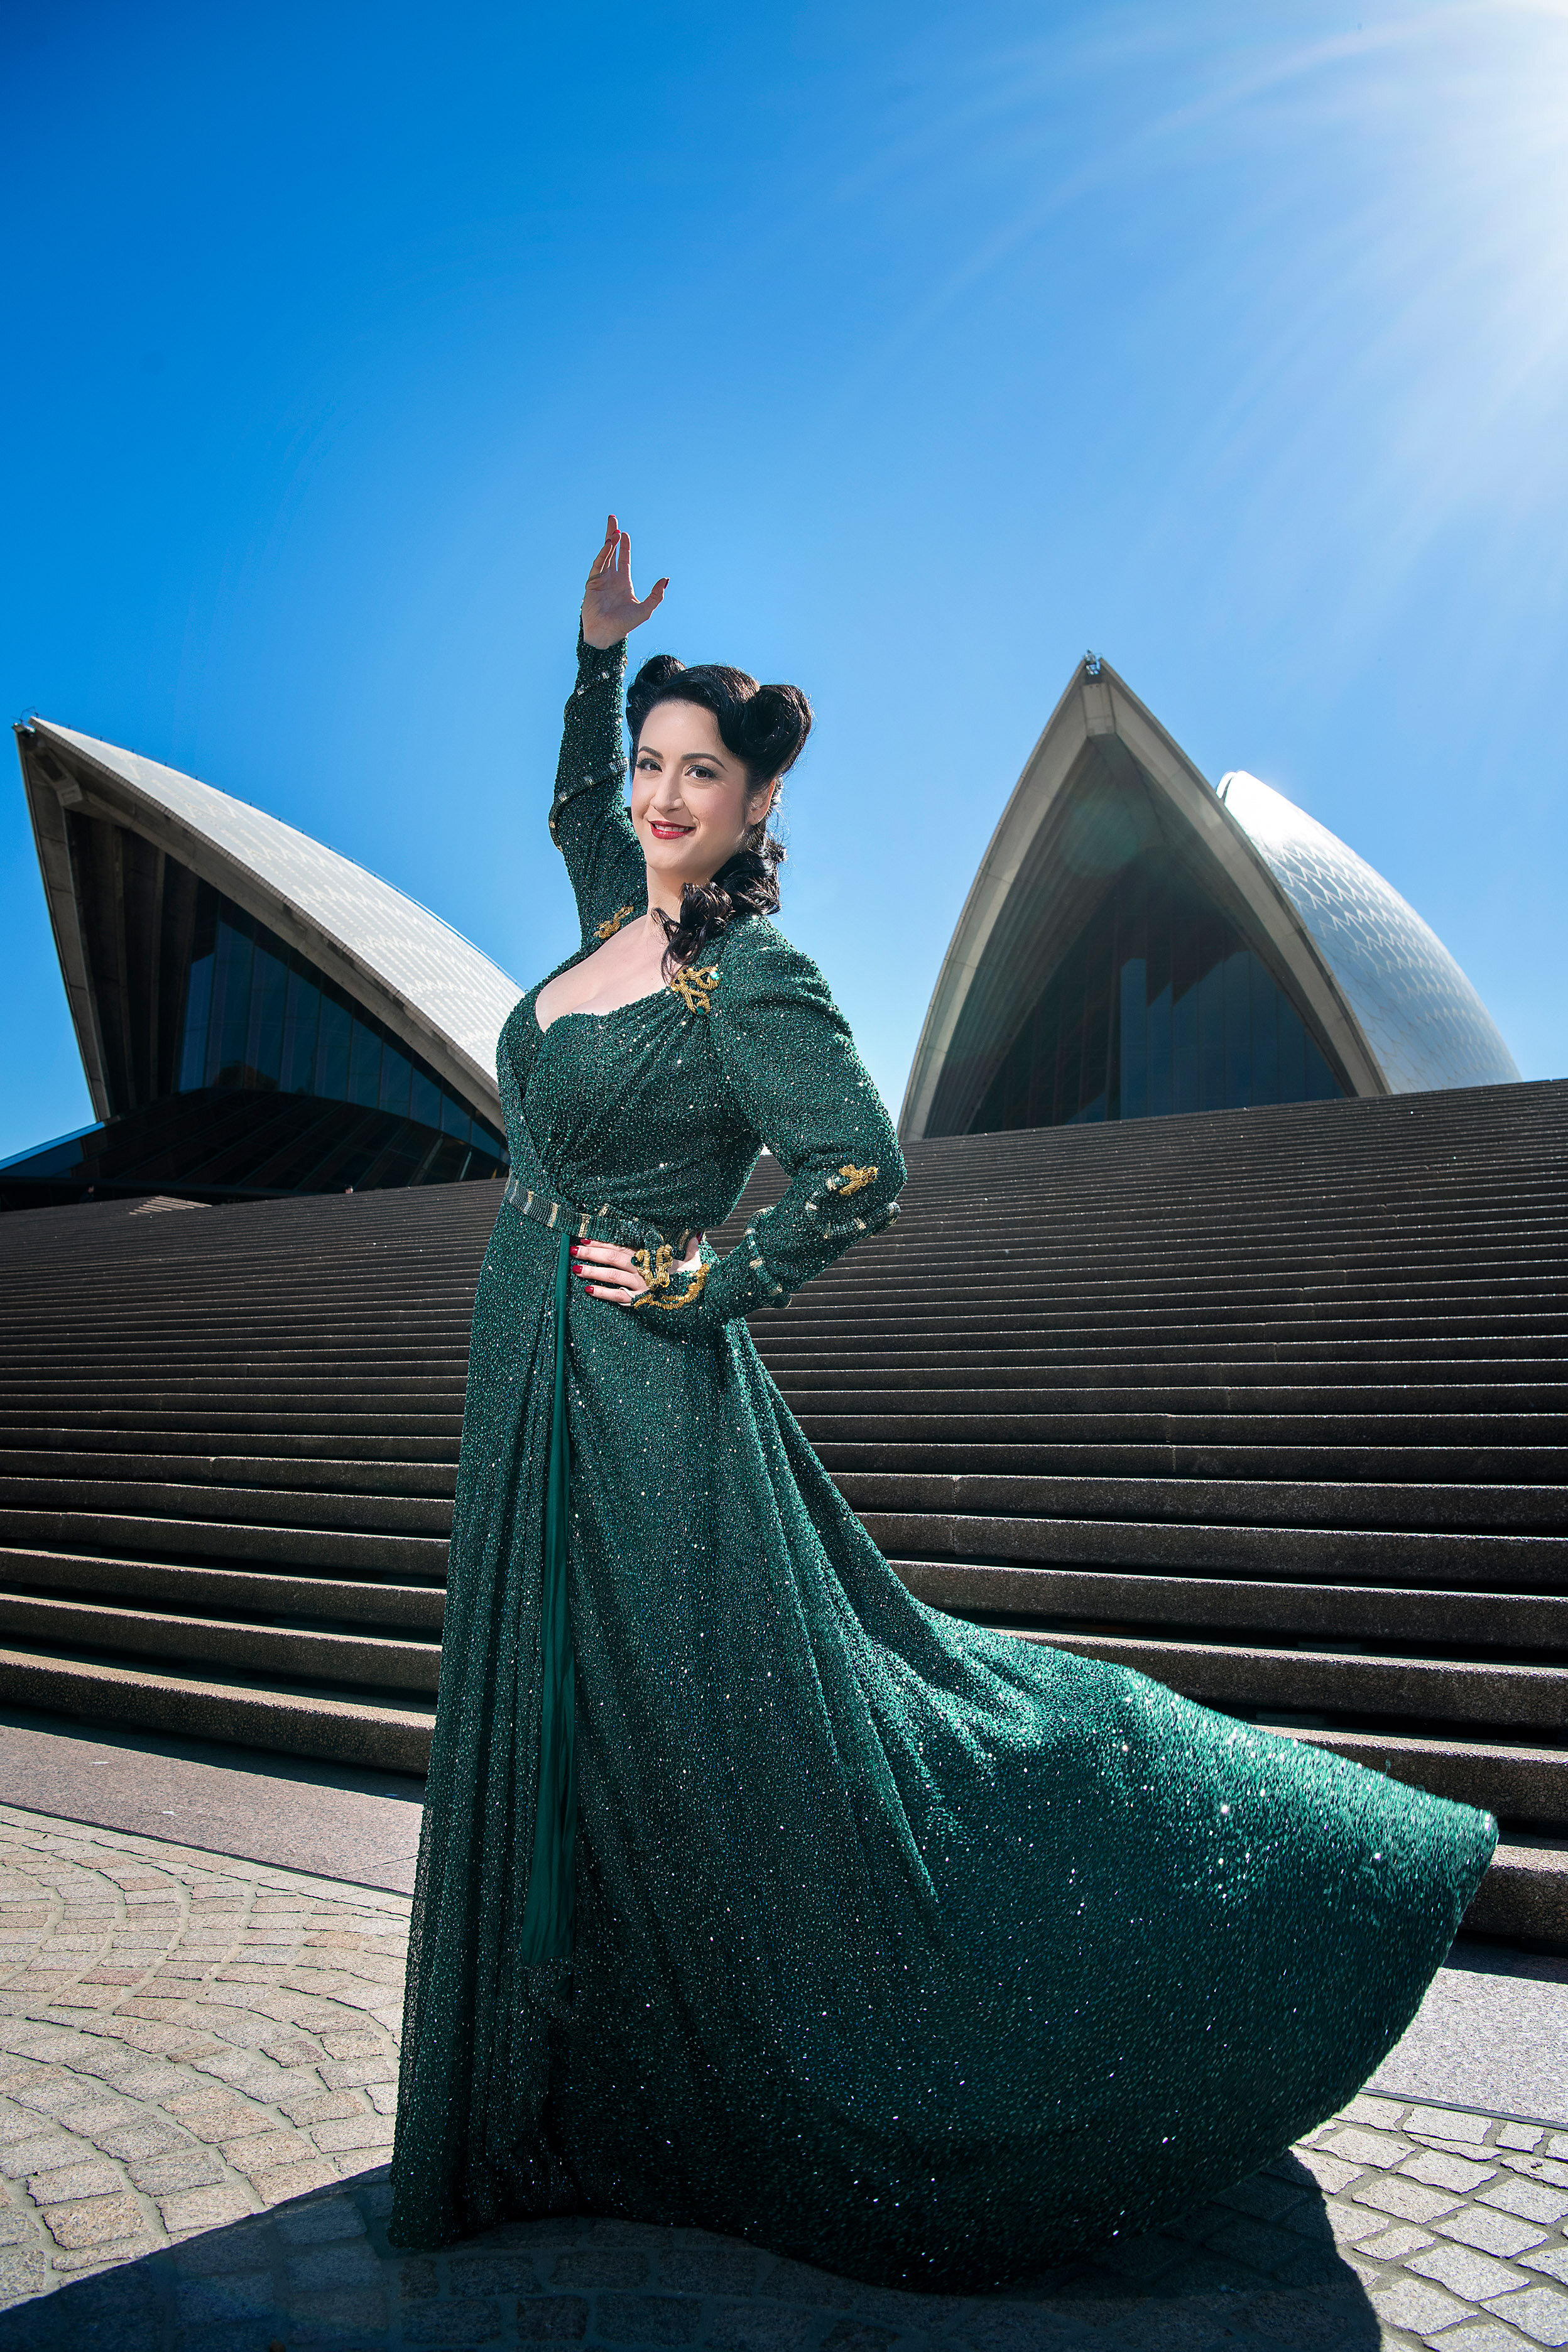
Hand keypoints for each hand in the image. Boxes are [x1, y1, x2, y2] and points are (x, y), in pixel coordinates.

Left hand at [570, 1234, 700, 1306]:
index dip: (604, 1240)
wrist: (706, 1300)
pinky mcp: (642, 1302)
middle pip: (613, 1257)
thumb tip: (695, 1233)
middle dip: (592, 1252)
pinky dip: (603, 1293)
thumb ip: (690, 1244)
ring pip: (612, 1275)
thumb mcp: (694, 1257)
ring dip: (592, 1271)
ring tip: (574, 1268)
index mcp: (653, 1255)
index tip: (587, 1235)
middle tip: (573, 1248)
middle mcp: (645, 1268)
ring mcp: (642, 1285)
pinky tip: (588, 1290)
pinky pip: (619, 1297)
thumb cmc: (698, 1278)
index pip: (623, 1244)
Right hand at [581, 514, 667, 648]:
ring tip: (614, 530)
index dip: (624, 546)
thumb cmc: (625, 625)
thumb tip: (665, 579)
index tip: (624, 533)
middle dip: (612, 535)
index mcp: (623, 583)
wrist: (606, 634)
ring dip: (608, 542)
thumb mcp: (645, 609)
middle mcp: (611, 578)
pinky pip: (598, 565)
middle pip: (612, 551)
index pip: (624, 559)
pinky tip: (608, 544)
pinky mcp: (592, 583)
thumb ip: (656, 595)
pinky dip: (603, 554)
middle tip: (613, 519)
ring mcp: (601, 580)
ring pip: (604, 555)